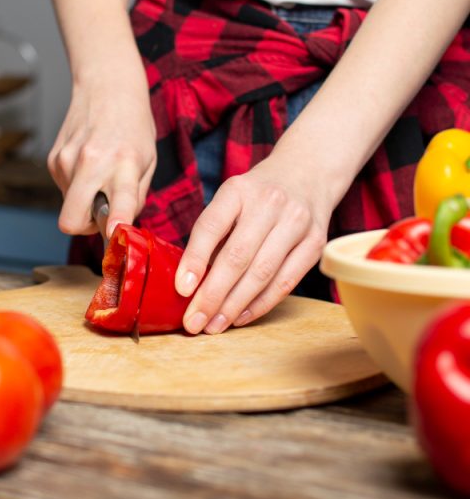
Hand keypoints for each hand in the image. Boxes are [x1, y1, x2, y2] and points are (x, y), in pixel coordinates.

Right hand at [47, 75, 156, 237]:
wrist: (107, 86)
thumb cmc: (132, 125)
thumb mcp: (149, 161)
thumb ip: (136, 198)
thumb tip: (120, 228)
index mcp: (125, 163)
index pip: (119, 201)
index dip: (115, 223)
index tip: (114, 233)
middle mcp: (92, 162)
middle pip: (71, 220)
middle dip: (83, 228)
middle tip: (101, 216)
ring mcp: (67, 161)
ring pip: (69, 206)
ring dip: (84, 200)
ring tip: (99, 174)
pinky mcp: (53, 160)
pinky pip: (64, 189)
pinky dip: (76, 186)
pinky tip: (87, 165)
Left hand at [175, 156, 331, 334]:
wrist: (308, 173)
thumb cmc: (256, 195)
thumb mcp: (230, 199)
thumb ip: (212, 234)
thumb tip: (189, 283)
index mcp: (238, 190)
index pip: (211, 226)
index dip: (194, 260)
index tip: (182, 290)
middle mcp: (270, 203)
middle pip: (237, 257)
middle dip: (212, 295)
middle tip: (193, 322)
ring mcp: (297, 223)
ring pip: (262, 274)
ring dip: (234, 306)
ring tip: (213, 326)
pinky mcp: (315, 243)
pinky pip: (285, 282)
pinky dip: (261, 304)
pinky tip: (240, 317)